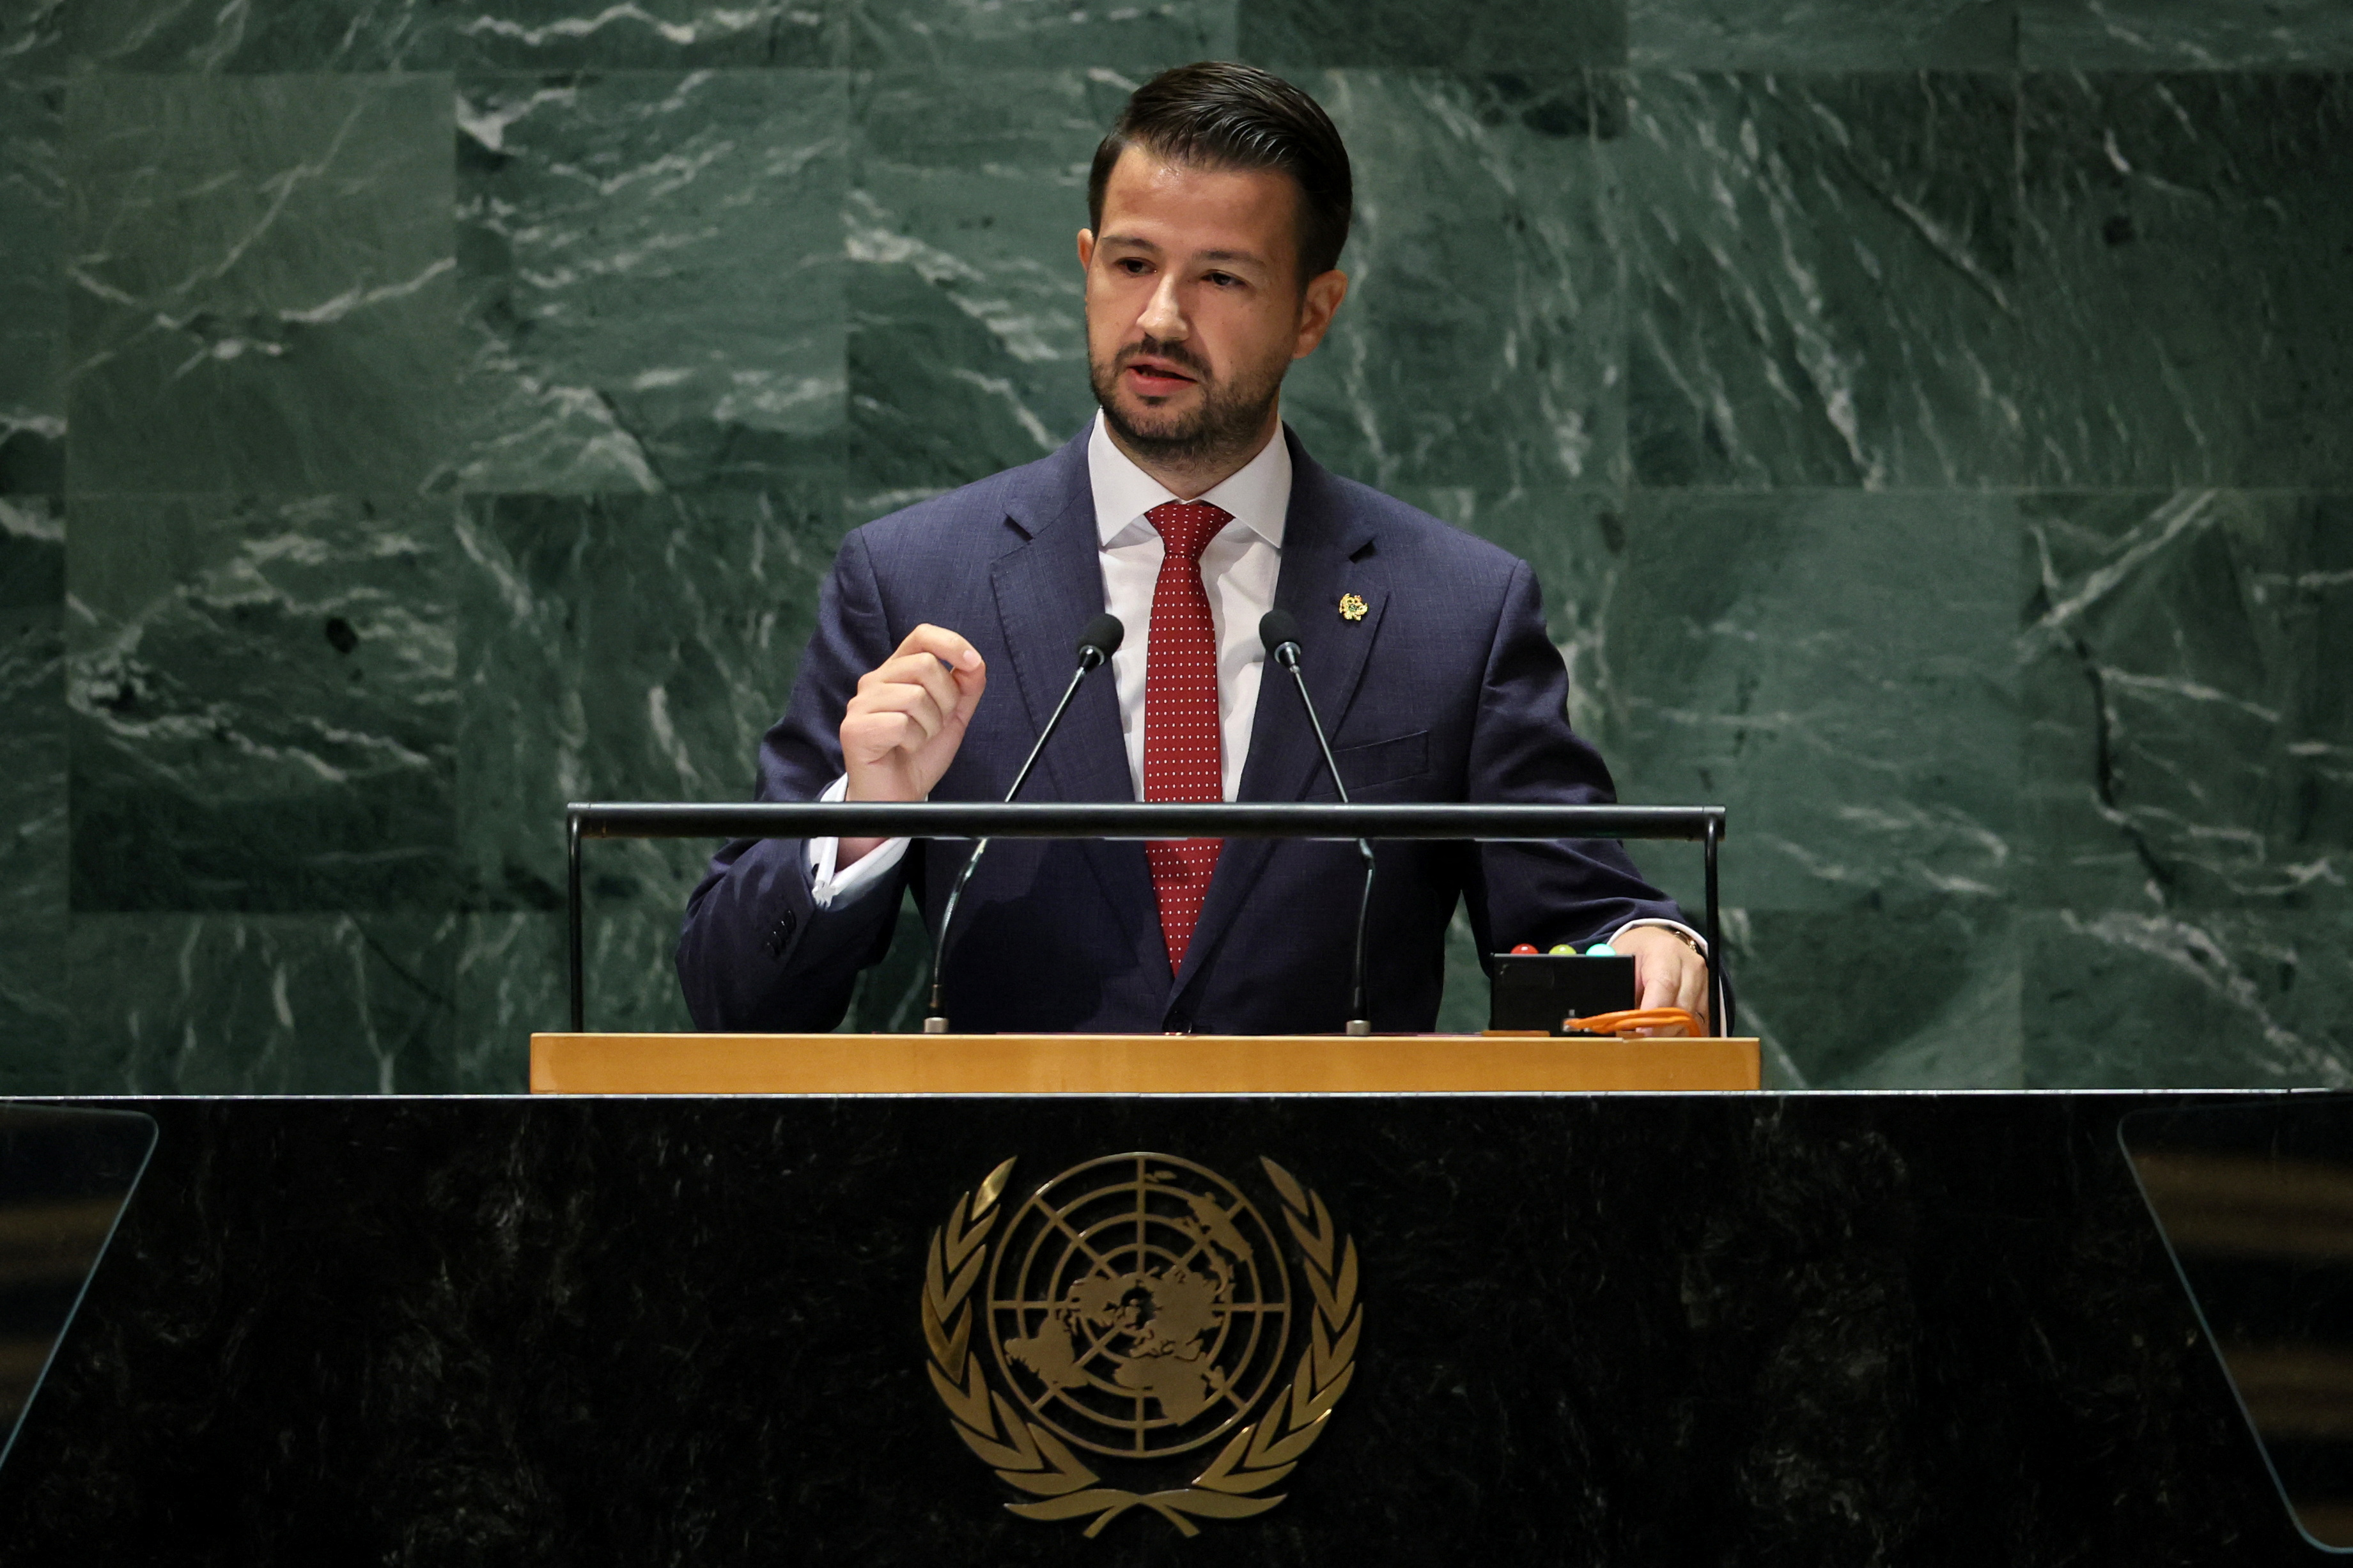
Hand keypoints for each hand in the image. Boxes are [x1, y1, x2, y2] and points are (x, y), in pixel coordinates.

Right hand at [838, 625, 985, 864]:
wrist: (898, 796)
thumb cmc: (919, 755)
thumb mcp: (952, 717)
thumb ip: (965, 689)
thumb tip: (975, 663)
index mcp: (897, 672)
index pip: (922, 636)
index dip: (951, 643)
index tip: (972, 663)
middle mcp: (875, 681)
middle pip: (925, 665)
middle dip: (946, 700)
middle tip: (935, 725)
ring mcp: (861, 704)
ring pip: (915, 696)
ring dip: (930, 725)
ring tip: (918, 740)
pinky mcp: (855, 729)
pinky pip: (901, 723)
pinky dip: (914, 742)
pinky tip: (904, 749)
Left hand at [1610, 926, 1711, 1033]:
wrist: (1655, 942)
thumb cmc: (1634, 953)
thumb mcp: (1617, 962)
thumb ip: (1617, 987)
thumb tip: (1614, 1018)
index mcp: (1664, 951)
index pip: (1665, 985)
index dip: (1653, 1013)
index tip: (1640, 1033)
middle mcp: (1690, 964)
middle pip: (1681, 1006)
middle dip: (1660, 1029)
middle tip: (1640, 1042)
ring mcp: (1703, 980)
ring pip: (1692, 1018)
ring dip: (1670, 1033)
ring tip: (1649, 1038)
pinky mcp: (1709, 994)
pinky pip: (1699, 1021)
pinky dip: (1681, 1031)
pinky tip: (1664, 1034)